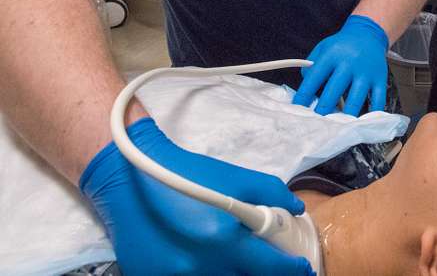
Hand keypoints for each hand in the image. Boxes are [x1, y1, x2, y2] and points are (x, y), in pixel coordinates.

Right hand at [80, 118, 311, 275]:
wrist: (130, 179)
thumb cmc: (188, 175)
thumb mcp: (236, 177)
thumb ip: (272, 193)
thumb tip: (296, 210)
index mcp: (224, 240)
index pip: (270, 268)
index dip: (292, 270)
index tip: (302, 269)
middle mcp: (200, 266)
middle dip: (260, 272)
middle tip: (265, 262)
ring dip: (233, 273)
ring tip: (235, 258)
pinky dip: (204, 273)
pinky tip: (207, 261)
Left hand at [293, 13, 389, 115]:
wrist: (368, 34)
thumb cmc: (342, 45)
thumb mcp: (322, 48)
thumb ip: (311, 66)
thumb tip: (305, 90)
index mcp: (332, 55)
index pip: (314, 78)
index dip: (304, 95)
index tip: (298, 109)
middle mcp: (349, 63)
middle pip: (334, 90)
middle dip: (323, 109)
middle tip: (316, 123)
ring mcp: (366, 72)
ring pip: (356, 98)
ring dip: (346, 115)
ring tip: (338, 126)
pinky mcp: (380, 78)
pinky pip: (378, 98)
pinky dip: (373, 112)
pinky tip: (364, 122)